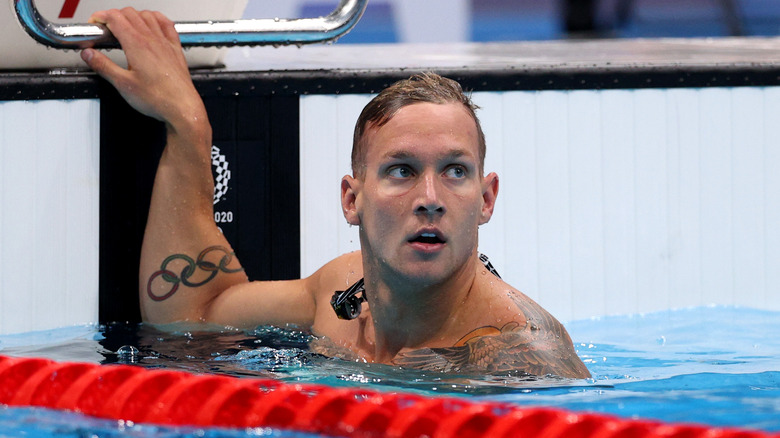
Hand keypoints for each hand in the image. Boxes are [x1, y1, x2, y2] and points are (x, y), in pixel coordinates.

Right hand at [81, 8, 206, 128]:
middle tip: (105, 28)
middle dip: (113, 16)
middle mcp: (152, 39)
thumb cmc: (158, 99)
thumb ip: (103, 66)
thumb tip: (89, 55)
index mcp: (137, 44)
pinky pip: (166, 24)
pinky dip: (155, 18)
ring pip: (147, 15)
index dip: (100, 17)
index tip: (94, 24)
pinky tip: (151, 23)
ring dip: (133, 15)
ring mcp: (165, 42)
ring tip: (124, 26)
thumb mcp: (123, 84)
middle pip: (129, 13)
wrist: (182, 107)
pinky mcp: (175, 49)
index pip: (114, 18)